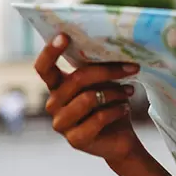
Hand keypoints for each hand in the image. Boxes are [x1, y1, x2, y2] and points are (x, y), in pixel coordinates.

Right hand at [36, 34, 143, 163]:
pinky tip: (125, 108)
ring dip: (115, 92)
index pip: (43, 68)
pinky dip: (117, 110)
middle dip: (107, 71)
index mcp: (57, 87)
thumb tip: (113, 45)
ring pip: (89, 98)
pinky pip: (98, 118)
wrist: (120, 138)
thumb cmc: (109, 104)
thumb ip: (97, 67)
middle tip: (132, 67)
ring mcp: (62, 124)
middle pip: (76, 79)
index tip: (64, 35)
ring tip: (129, 92)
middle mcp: (53, 104)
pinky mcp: (75, 140)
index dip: (50, 52)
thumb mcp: (103, 82)